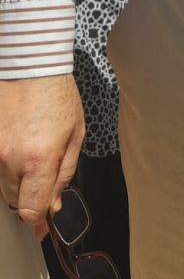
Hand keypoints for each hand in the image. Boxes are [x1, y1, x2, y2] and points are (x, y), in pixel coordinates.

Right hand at [0, 75, 84, 237]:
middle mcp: (11, 159)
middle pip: (14, 200)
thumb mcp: (75, 134)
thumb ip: (64, 173)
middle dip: (29, 195)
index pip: (30, 210)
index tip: (43, 220)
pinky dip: (5, 164)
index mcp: (40, 159)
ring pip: (2, 185)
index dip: (38, 218)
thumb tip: (54, 205)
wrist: (30, 65)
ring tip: (30, 151)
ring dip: (17, 180)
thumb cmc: (57, 95)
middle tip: (41, 173)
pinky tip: (17, 145)